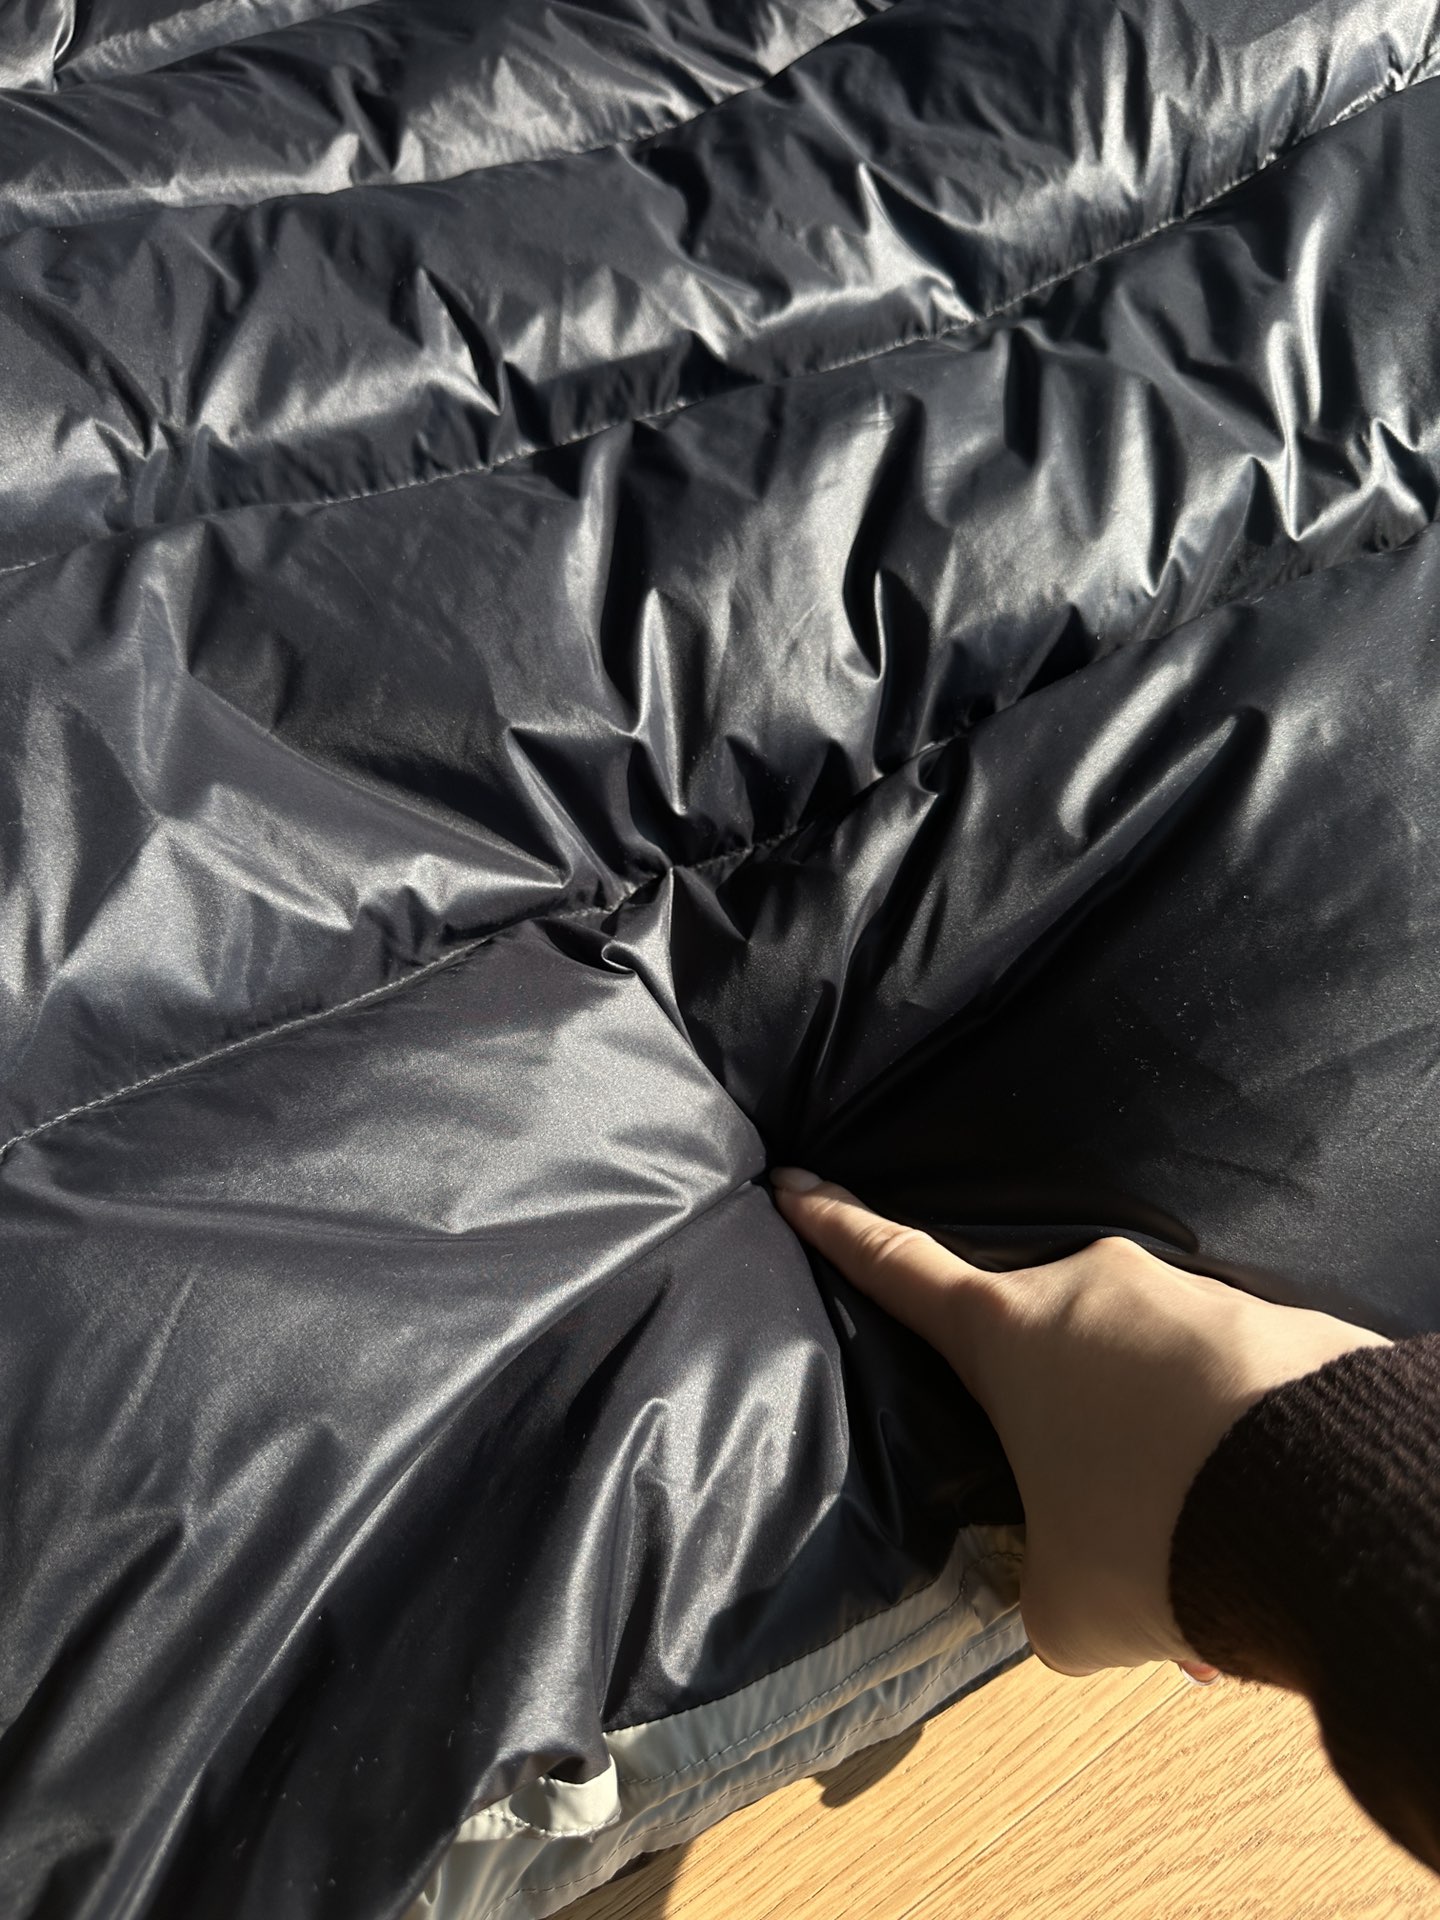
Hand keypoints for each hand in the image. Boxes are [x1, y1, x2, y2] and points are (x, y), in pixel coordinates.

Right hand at [771, 1169, 1388, 1679]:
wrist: (1327, 1505)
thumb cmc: (1153, 1541)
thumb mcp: (1067, 1606)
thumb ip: (1040, 1587)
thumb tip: (1065, 1586)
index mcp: (1008, 1334)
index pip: (899, 1268)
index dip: (838, 1227)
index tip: (795, 1180)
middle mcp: (1090, 1288)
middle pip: (1045, 1345)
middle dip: (1065, 1426)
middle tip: (1100, 1517)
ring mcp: (1185, 1293)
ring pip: (1147, 1376)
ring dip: (1160, 1454)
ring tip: (1196, 1550)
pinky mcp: (1272, 1318)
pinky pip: (1226, 1384)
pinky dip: (1226, 1447)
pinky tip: (1256, 1524)